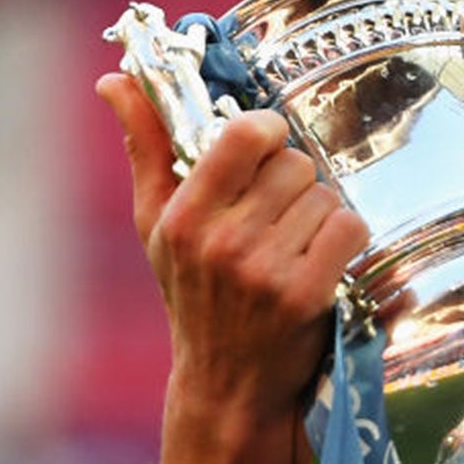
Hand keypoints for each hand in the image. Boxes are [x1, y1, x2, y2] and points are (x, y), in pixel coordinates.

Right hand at [99, 71, 370, 425]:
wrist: (226, 384)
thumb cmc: (192, 294)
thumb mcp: (157, 225)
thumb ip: (145, 148)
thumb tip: (114, 79)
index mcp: (182, 216)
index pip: (244, 135)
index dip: (266, 131)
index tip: (265, 147)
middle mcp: (223, 241)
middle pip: (294, 163)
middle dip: (294, 182)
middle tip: (278, 215)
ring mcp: (266, 270)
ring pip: (324, 195)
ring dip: (319, 213)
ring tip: (295, 245)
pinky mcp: (307, 295)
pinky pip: (349, 227)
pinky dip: (345, 237)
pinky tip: (324, 259)